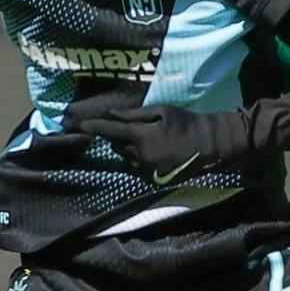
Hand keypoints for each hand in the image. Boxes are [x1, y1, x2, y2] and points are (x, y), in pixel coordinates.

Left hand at [61, 96, 239, 179]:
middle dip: (118, 137)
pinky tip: (153, 151)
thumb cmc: (186, 122)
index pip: (111, 130)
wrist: (209, 145)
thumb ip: (134, 114)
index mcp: (141, 136)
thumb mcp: (161, 111)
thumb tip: (111, 114)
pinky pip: (136, 167)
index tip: (80, 125)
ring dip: (128, 149)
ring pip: (125, 158)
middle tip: (130, 127)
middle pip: (116, 145)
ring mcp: (147, 169)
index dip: (94, 126)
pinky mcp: (153, 178)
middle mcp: (140, 155)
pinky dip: (137, 159)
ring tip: (146, 140)